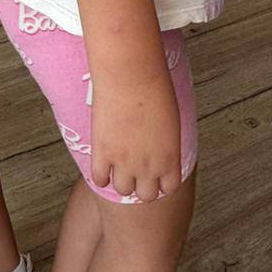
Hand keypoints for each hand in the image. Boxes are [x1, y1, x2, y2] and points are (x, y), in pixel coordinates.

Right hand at [90, 65, 180, 201]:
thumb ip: (165, 141)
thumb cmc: (155, 88)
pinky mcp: (102, 154)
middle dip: (142, 185)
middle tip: (136, 171)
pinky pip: (100, 179)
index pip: (169, 188)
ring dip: (121, 180)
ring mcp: (125, 163)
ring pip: (123, 190)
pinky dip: (101, 175)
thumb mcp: (171, 120)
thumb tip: (158, 146)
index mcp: (171, 158)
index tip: (155, 174)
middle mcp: (149, 166)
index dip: (161, 182)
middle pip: (146, 195)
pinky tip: (102, 163)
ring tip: (118, 166)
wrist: (131, 76)